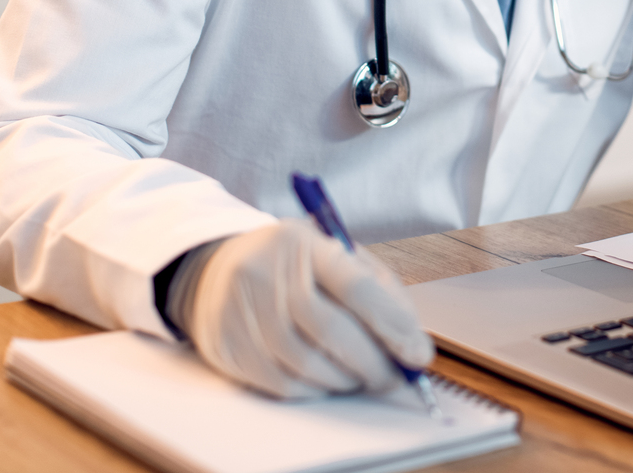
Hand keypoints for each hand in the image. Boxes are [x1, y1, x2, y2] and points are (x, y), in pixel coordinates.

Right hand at [177, 218, 433, 398]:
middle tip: (395, 377)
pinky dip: (316, 390)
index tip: (418, 354)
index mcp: (302, 243)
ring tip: (362, 376)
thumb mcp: (336, 255)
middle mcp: (267, 274)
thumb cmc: (292, 266)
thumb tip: (412, 344)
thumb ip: (379, 290)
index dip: (393, 326)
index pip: (356, 287)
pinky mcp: (229, 348)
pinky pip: (284, 385)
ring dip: (347, 380)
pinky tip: (328, 379)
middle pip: (332, 331)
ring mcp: (243, 313)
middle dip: (374, 363)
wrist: (214, 271)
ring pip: (308, 365)